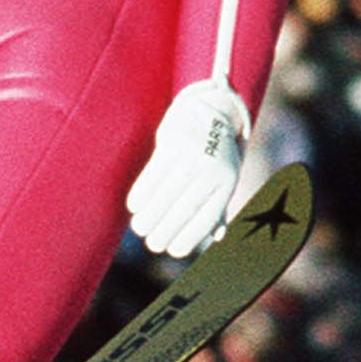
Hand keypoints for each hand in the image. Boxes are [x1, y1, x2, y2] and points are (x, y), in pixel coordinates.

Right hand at [125, 80, 249, 257]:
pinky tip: (133, 206)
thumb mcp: (225, 178)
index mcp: (227, 183)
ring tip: (139, 228)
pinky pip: (154, 173)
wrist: (212, 111)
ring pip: (167, 193)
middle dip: (165, 230)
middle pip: (184, 207)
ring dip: (150, 215)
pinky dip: (142, 192)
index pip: (207, 217)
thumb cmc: (217, 154)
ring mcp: (193, 155)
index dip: (189, 237)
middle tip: (151, 244)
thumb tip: (216, 238)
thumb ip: (219, 206)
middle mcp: (212, 169)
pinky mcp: (175, 142)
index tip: (172, 251)